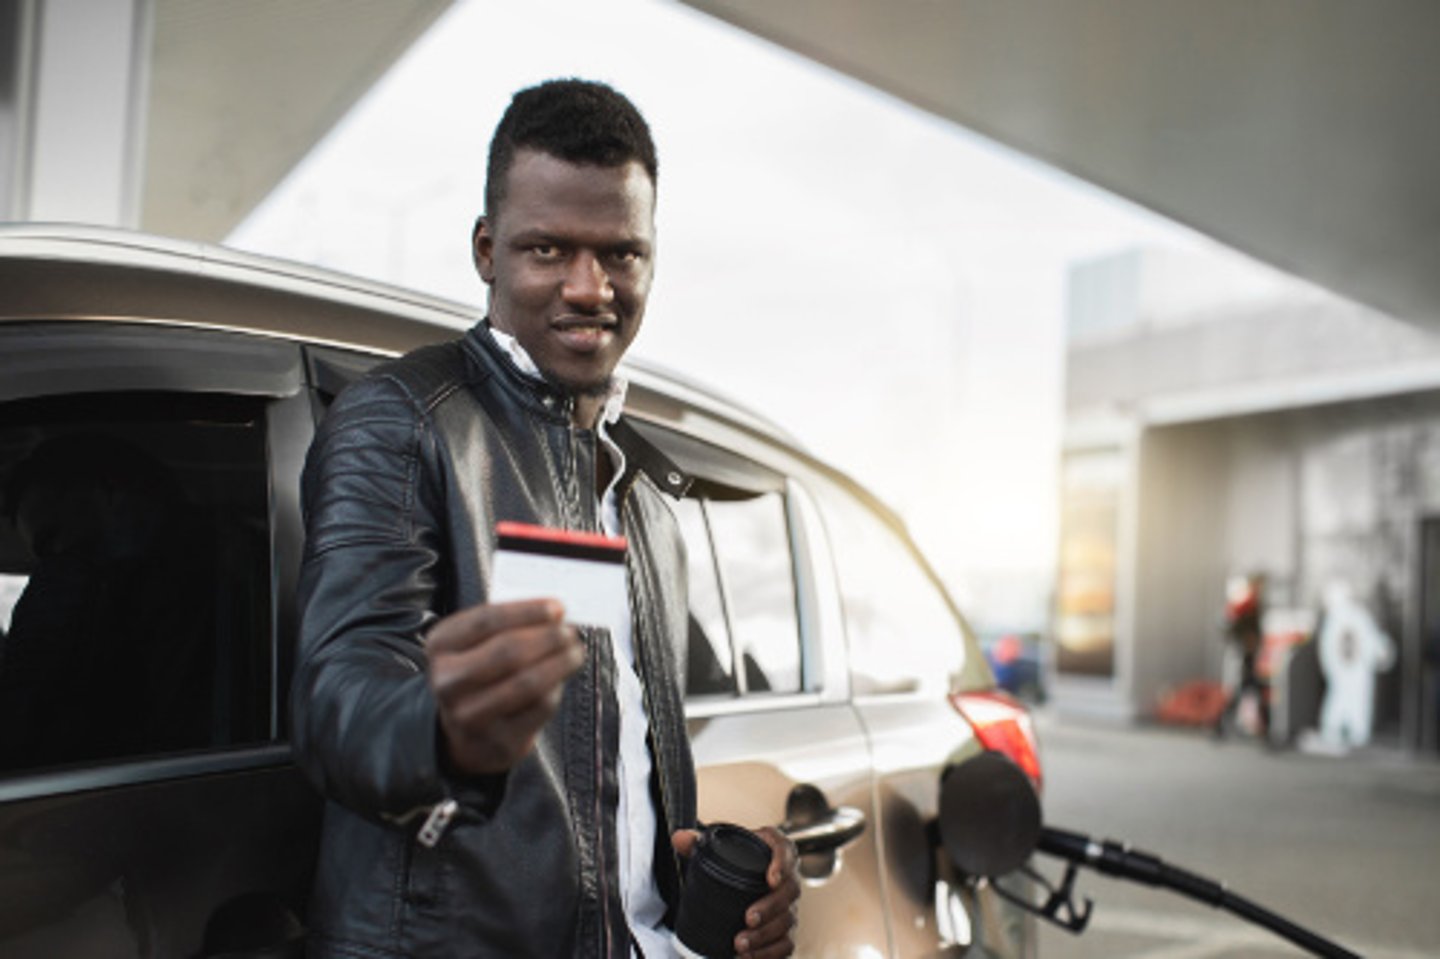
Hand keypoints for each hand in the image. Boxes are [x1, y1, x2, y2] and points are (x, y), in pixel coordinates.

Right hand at [426, 599, 583, 774]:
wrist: (467, 735)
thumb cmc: (479, 677)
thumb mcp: (476, 644)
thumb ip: (509, 625)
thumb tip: (555, 613)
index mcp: (441, 646)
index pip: (486, 621)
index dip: (527, 612)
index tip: (557, 607)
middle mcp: (449, 681)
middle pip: (508, 652)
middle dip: (548, 638)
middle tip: (569, 632)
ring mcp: (471, 715)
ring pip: (528, 682)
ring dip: (560, 662)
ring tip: (574, 652)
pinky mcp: (499, 739)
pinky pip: (540, 706)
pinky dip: (557, 688)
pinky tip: (560, 678)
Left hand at [672, 826, 799, 957]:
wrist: (745, 877)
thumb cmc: (736, 859)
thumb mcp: (719, 848)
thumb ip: (698, 842)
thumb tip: (679, 838)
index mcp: (774, 850)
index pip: (785, 851)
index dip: (782, 864)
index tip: (771, 878)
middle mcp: (787, 877)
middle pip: (789, 891)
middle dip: (770, 907)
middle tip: (748, 918)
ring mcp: (788, 905)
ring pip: (787, 921)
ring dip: (765, 935)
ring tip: (740, 944)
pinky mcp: (785, 930)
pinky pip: (786, 944)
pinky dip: (769, 953)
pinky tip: (748, 957)